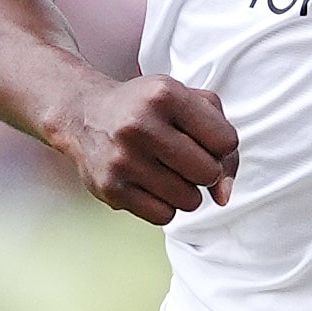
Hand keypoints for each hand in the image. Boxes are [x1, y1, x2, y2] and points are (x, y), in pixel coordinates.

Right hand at [57, 75, 238, 223]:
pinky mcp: (110, 188)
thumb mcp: (188, 103)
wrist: (84, 115)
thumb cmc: (148, 110)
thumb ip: (222, 143)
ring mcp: (122, 159)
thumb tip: (224, 196)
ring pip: (190, 200)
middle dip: (204, 170)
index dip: (220, 145)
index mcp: (165, 94)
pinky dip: (164, 205)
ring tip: (165, 170)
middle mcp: (140, 124)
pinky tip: (149, 183)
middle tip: (183, 157)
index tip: (201, 138)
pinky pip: (164, 216)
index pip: (227, 141)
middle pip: (209, 173)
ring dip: (185, 190)